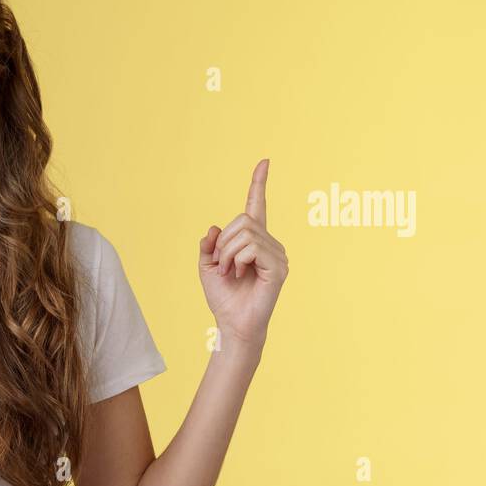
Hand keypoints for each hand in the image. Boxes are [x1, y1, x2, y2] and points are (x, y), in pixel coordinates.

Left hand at [198, 158, 288, 349]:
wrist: (232, 323)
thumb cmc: (223, 297)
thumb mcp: (206, 266)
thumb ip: (209, 245)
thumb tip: (215, 227)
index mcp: (253, 240)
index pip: (257, 206)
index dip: (258, 184)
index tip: (264, 161)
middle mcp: (269, 244)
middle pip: (242, 221)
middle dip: (223, 243)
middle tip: (222, 265)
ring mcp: (277, 254)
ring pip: (245, 234)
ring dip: (228, 254)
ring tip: (229, 272)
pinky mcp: (278, 267)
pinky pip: (253, 248)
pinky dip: (237, 260)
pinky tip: (239, 274)